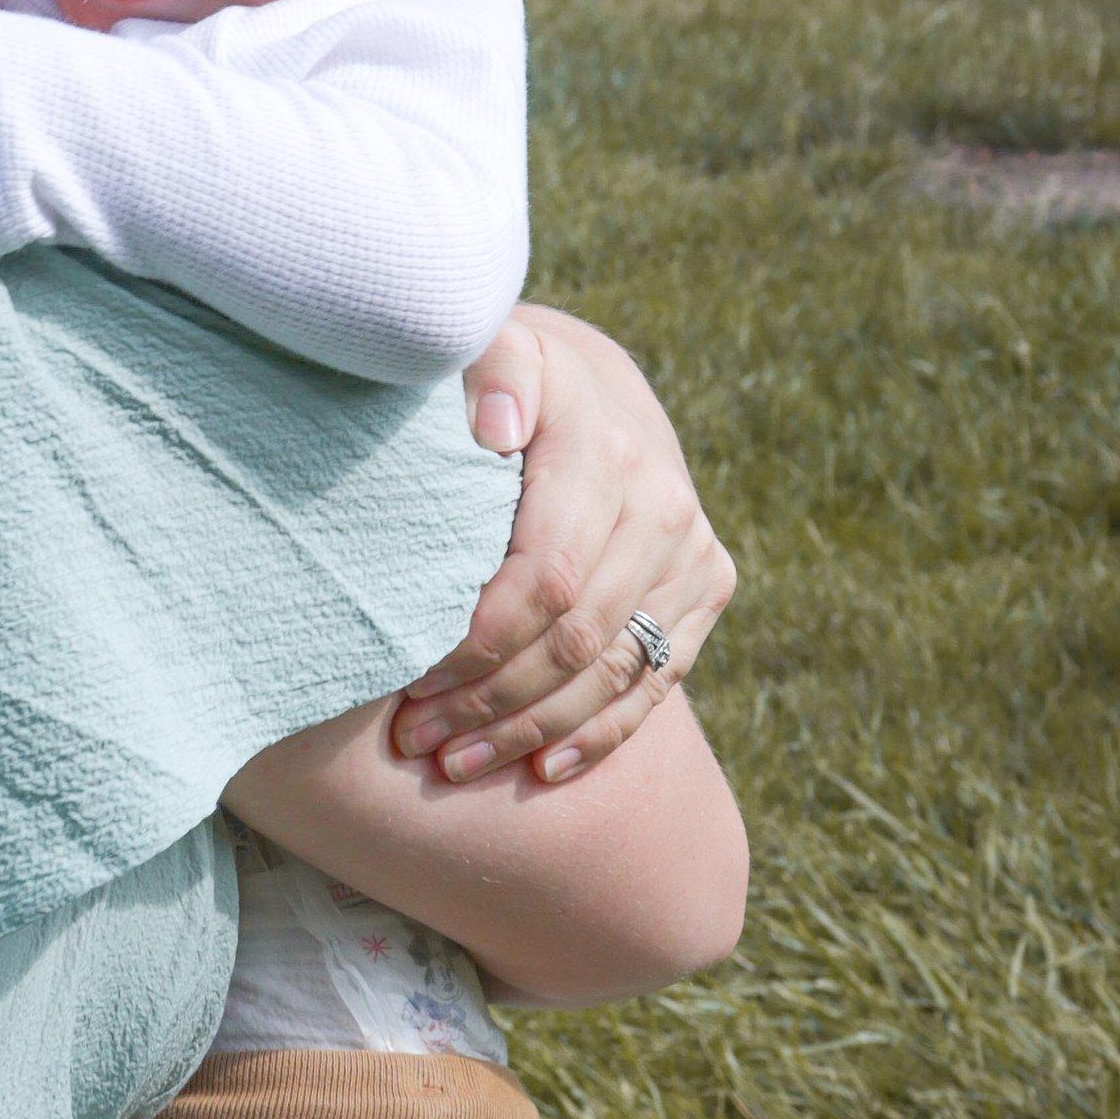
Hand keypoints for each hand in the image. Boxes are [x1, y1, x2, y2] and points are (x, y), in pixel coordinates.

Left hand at [395, 307, 735, 786]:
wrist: (594, 388)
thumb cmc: (505, 380)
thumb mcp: (489, 348)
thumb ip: (487, 370)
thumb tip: (493, 426)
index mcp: (604, 450)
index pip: (545, 576)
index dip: (479, 642)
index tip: (410, 679)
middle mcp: (663, 505)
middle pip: (576, 637)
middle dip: (489, 698)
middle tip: (414, 737)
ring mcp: (694, 552)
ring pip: (613, 671)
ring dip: (530, 730)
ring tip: (453, 764)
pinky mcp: (708, 590)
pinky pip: (656, 682)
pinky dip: (597, 735)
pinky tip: (541, 770)